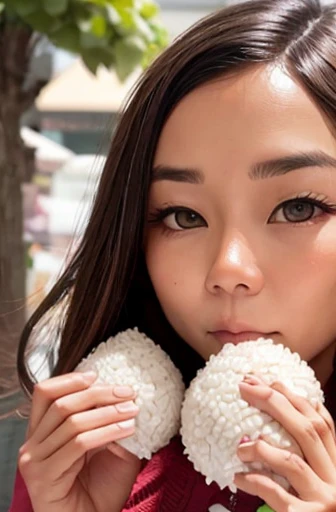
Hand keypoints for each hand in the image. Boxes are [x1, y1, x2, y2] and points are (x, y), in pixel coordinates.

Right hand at [19, 372, 141, 511]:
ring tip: (133, 411)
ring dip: (107, 412)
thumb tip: (124, 395)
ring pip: (72, 422)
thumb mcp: (106, 446)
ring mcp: (34, 461)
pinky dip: (105, 432)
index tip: (99, 375)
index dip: (70, 379)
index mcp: (41, 432)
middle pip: (61, 404)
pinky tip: (127, 429)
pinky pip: (78, 444)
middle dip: (98, 394)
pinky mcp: (44, 477)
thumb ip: (106, 421)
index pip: (45, 393)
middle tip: (127, 392)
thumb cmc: (100, 488)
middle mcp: (32, 444)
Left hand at [235, 375, 335, 511]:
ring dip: (261, 447)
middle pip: (307, 430)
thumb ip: (314, 457)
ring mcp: (324, 501)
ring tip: (239, 446)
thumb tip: (289, 421)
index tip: (271, 381)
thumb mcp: (325, 481)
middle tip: (245, 387)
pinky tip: (239, 477)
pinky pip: (277, 495)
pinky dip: (255, 481)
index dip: (296, 399)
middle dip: (274, 403)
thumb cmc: (320, 511)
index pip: (322, 423)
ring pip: (292, 460)